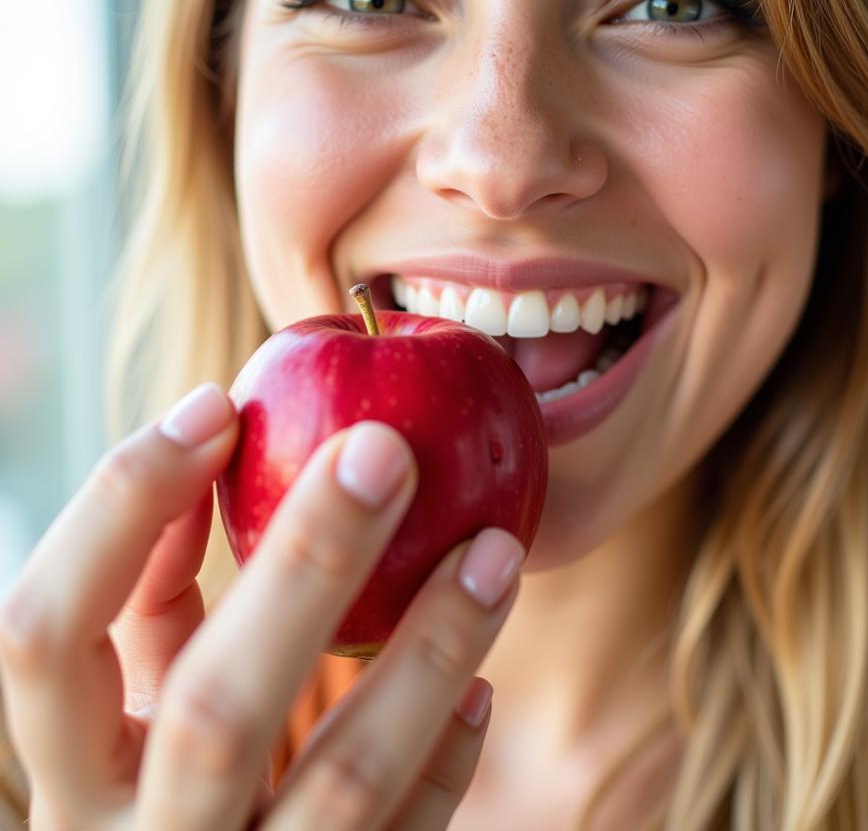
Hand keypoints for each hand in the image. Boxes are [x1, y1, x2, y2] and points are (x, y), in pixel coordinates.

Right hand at [0, 382, 521, 829]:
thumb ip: (158, 606)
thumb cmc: (167, 795)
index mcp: (70, 777)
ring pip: (346, 783)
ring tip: (495, 550)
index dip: (121, 508)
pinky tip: (481, 692)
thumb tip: (216, 445)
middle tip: (388, 446)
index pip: (47, 634)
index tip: (217, 402)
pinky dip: (445, 762)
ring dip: (429, 651)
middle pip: (214, 708)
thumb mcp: (138, 709)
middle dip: (308, 561)